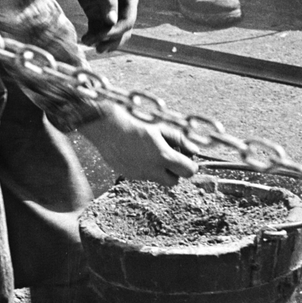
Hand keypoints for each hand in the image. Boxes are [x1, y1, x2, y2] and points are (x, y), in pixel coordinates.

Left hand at [67, 0, 136, 51]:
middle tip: (98, 47)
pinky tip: (85, 39)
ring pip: (110, 33)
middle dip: (111, 40)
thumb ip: (109, 1)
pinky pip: (98, 29)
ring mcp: (109, 12)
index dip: (117, 31)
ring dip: (102, 41)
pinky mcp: (96, 13)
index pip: (128, 21)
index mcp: (130, 0)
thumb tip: (111, 22)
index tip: (102, 35)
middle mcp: (122, 8)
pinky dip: (93, 36)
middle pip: (122, 31)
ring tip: (90, 45)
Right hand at [79, 101, 196, 184]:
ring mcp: (138, 174)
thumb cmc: (136, 121)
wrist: (106, 125)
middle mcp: (151, 169)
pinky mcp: (127, 174)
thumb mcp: (161, 127)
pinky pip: (142, 175)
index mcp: (163, 156)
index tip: (187, 158)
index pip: (188, 172)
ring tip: (150, 149)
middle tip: (170, 156)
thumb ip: (181, 140)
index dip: (190, 166)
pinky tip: (137, 151)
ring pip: (157, 178)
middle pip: (173, 182)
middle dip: (175, 172)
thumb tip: (195, 151)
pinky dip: (144, 166)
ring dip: (159, 168)